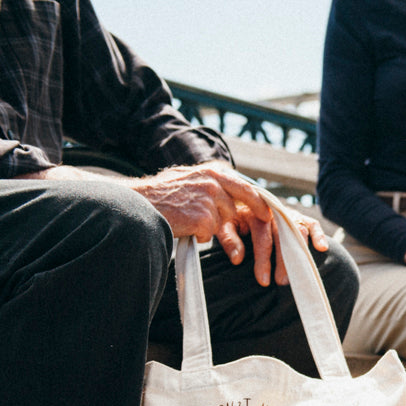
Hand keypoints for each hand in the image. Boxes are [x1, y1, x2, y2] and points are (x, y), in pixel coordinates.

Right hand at [131, 162, 269, 245]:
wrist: (138, 203)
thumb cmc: (162, 195)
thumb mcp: (189, 178)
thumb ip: (212, 184)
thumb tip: (235, 197)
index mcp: (212, 171)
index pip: (245, 186)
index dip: (259, 202)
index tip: (267, 213)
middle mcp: (213, 182)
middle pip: (238, 206)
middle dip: (241, 217)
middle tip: (254, 225)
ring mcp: (209, 199)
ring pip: (223, 222)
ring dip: (210, 226)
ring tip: (188, 219)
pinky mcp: (203, 218)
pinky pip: (210, 233)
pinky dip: (199, 234)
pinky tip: (184, 226)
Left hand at [217, 204, 329, 286]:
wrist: (240, 200)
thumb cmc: (232, 219)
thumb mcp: (224, 226)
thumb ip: (229, 240)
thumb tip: (237, 259)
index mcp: (253, 211)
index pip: (262, 236)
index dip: (263, 259)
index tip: (263, 281)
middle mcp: (273, 211)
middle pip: (282, 236)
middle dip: (282, 261)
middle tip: (282, 282)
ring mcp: (287, 213)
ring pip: (297, 232)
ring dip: (299, 253)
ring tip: (298, 274)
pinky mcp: (299, 217)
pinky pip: (311, 224)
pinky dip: (318, 235)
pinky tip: (321, 248)